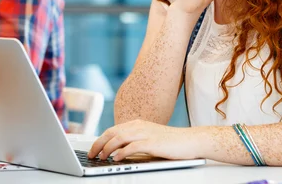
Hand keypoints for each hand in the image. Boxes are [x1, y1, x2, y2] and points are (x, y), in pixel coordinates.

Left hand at [87, 120, 201, 160]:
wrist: (190, 140)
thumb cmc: (170, 142)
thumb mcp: (148, 138)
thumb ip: (134, 141)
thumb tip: (116, 151)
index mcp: (137, 123)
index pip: (113, 130)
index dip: (100, 140)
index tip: (92, 149)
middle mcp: (139, 126)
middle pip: (112, 132)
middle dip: (99, 144)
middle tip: (91, 154)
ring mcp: (146, 133)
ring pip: (119, 138)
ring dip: (107, 148)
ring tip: (101, 157)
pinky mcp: (153, 142)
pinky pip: (133, 146)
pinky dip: (121, 152)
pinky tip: (116, 158)